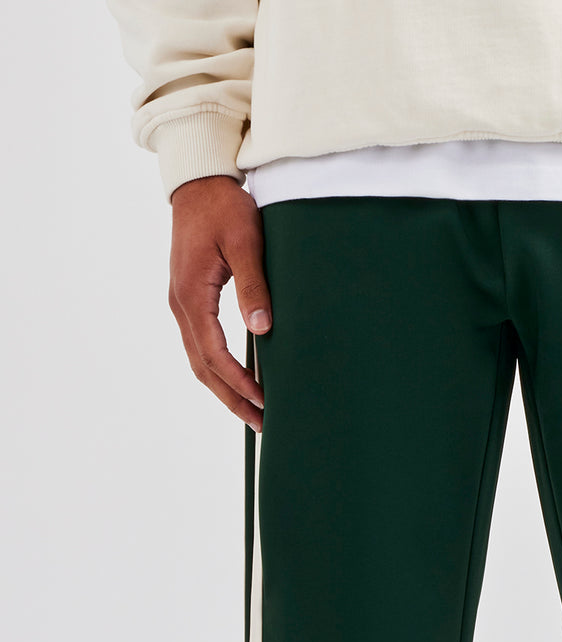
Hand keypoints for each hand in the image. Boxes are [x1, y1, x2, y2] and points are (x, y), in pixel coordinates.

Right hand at [168, 175, 271, 430]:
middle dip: (232, 399)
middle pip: (203, 368)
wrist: (199, 181)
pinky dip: (219, 369)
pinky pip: (201, 345)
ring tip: (253, 412)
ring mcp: (182, 303)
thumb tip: (263, 329)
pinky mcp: (189, 300)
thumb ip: (253, 286)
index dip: (240, 382)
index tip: (264, 401)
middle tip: (261, 424)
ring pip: (199, 360)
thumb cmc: (224, 207)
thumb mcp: (244, 242)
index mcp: (192, 295)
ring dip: (224, 389)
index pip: (215, 354)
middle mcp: (181, 305)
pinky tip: (239, 379)